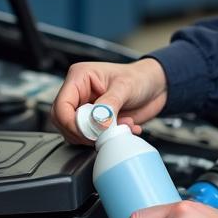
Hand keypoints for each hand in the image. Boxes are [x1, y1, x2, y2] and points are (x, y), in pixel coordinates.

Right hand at [51, 58, 167, 144]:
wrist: (157, 87)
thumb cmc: (140, 77)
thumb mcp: (125, 87)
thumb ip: (109, 104)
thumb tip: (96, 122)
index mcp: (80, 78)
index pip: (61, 105)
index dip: (71, 123)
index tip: (89, 132)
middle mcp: (80, 93)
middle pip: (63, 121)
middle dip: (83, 133)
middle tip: (103, 133)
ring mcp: (87, 109)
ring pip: (76, 132)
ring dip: (98, 136)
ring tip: (120, 126)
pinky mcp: (96, 122)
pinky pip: (92, 137)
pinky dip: (107, 139)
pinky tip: (124, 128)